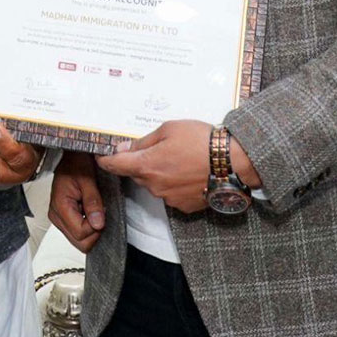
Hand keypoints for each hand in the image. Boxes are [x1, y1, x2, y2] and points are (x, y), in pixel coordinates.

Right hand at [49, 151, 105, 252]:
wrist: (70, 155)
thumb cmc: (76, 163)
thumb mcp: (88, 179)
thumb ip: (93, 202)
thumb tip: (98, 224)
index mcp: (60, 207)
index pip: (81, 234)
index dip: (96, 227)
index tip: (102, 211)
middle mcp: (56, 216)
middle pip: (79, 243)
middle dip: (94, 232)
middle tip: (100, 213)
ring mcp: (58, 218)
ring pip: (79, 241)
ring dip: (91, 230)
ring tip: (94, 211)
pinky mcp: (62, 218)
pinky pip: (77, 233)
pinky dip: (87, 227)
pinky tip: (90, 213)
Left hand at [96, 119, 212, 213]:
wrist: (234, 162)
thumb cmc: (202, 141)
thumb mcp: (169, 129)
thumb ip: (143, 142)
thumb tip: (124, 148)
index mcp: (147, 165)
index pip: (115, 165)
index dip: (106, 160)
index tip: (102, 157)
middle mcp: (154, 185)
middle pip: (137, 174)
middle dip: (142, 163)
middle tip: (161, 149)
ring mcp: (170, 198)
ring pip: (155, 184)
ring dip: (161, 174)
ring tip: (182, 159)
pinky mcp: (184, 206)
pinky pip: (172, 194)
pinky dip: (176, 185)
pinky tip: (190, 173)